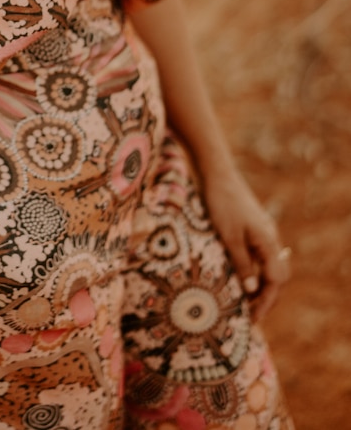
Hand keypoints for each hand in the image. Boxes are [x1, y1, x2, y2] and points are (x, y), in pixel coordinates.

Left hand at [200, 164, 290, 321]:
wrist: (216, 173)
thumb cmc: (221, 202)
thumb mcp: (228, 236)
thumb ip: (241, 263)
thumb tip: (252, 289)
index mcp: (268, 242)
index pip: (275, 281)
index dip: (265, 302)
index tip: (253, 319)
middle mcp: (270, 238)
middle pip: (275, 276)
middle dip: (265, 298)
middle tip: (248, 316)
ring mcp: (262, 232)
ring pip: (267, 266)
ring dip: (258, 285)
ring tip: (243, 302)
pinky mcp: (252, 228)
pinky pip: (257, 256)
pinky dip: (251, 270)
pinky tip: (238, 277)